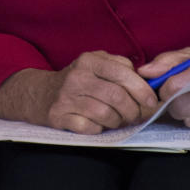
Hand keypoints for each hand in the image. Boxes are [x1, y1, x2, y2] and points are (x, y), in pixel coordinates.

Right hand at [0, 51, 157, 133]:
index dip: (142, 90)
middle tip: (138, 116)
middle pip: (117, 97)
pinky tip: (99, 124)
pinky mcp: (59, 117)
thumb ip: (119, 65)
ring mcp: (66, 98)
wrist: (39, 93)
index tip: (151, 102)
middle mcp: (77, 77)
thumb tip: (145, 79)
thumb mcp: (95, 63)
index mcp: (89, 60)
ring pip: (106, 114)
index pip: (123, 74)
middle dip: (134, 111)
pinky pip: (89, 128)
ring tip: (119, 120)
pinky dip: (100, 129)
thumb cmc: (76, 80)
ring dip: (118, 121)